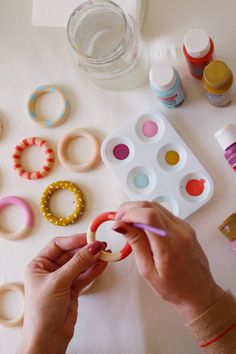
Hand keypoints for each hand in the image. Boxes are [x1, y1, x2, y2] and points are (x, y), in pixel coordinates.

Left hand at [17, 235, 107, 353]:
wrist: (48, 339)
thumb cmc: (42, 312)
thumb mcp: (58, 282)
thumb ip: (78, 263)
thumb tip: (92, 247)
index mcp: (39, 265)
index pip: (58, 245)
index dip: (74, 240)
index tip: (89, 238)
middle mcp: (50, 270)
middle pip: (71, 253)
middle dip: (86, 250)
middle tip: (101, 245)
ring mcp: (63, 279)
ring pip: (80, 264)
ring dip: (93, 259)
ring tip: (106, 254)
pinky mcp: (72, 289)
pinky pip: (85, 275)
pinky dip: (94, 270)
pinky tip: (103, 264)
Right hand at [113, 201, 223, 321]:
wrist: (198, 292)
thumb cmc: (174, 287)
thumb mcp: (147, 270)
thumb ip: (135, 243)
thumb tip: (120, 225)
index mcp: (170, 246)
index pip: (149, 216)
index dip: (130, 213)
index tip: (118, 221)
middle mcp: (180, 232)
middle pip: (151, 206)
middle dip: (131, 208)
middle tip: (119, 220)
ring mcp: (184, 227)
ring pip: (157, 206)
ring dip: (139, 209)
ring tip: (128, 222)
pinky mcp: (185, 226)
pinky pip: (164, 213)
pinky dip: (149, 214)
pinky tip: (141, 225)